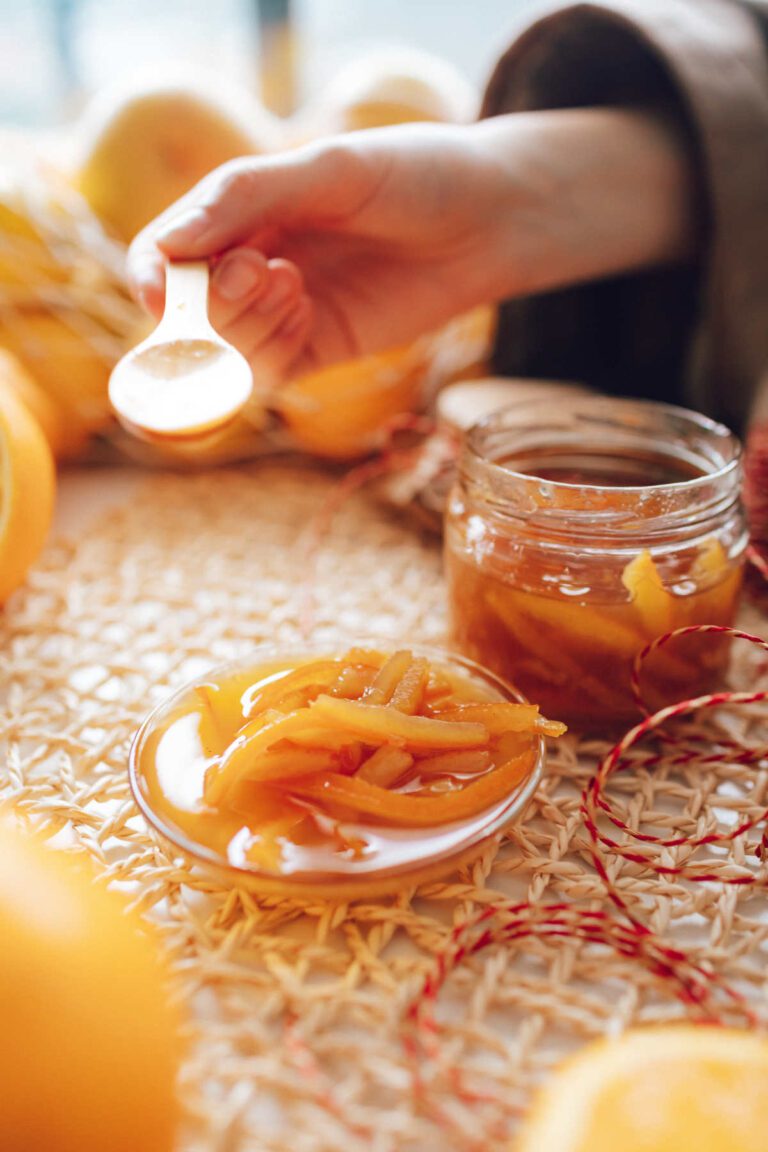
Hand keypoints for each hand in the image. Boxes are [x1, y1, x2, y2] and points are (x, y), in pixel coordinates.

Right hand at [128, 121, 527, 386]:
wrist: (489, 221)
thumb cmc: (410, 176)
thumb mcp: (326, 170)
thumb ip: (243, 198)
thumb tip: (167, 245)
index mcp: (240, 213)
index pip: (165, 256)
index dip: (155, 278)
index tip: (164, 291)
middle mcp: (251, 264)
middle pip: (188, 311)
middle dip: (211, 300)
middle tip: (262, 270)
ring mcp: (282, 313)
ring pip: (224, 349)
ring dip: (244, 325)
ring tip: (295, 283)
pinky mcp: (318, 351)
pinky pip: (266, 375)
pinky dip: (271, 351)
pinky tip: (309, 311)